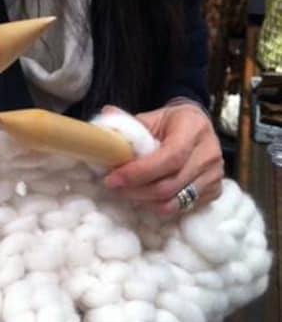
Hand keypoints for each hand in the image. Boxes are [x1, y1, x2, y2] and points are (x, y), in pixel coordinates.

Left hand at [103, 103, 223, 214]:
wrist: (197, 126)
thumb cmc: (171, 123)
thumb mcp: (151, 117)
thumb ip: (129, 122)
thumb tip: (106, 113)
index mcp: (194, 128)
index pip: (169, 158)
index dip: (139, 172)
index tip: (113, 178)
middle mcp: (209, 153)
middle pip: (170, 185)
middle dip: (136, 190)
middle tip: (114, 186)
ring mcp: (215, 174)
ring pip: (175, 201)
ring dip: (145, 201)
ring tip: (127, 192)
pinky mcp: (215, 191)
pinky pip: (183, 208)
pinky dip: (159, 206)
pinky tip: (145, 196)